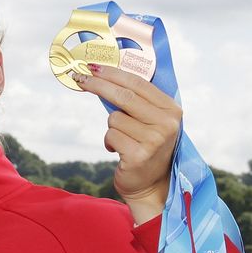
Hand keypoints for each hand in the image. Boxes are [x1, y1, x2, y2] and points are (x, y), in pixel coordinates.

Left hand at [73, 64, 180, 224]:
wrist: (151, 186)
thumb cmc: (146, 148)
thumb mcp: (150, 122)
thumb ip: (137, 101)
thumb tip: (104, 74)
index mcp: (172, 110)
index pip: (139, 84)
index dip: (113, 73)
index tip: (93, 67)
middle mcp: (166, 124)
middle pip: (124, 96)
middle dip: (98, 85)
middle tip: (80, 77)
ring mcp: (154, 140)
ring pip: (114, 118)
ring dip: (111, 128)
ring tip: (123, 140)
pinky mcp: (138, 156)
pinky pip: (110, 136)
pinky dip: (109, 142)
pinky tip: (120, 151)